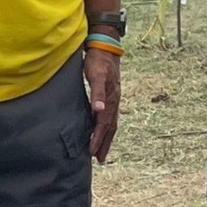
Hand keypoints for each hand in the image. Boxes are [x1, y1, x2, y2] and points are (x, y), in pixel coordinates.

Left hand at [84, 46, 122, 163]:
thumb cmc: (98, 61)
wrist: (106, 47)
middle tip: (100, 159)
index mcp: (111, 98)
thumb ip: (96, 92)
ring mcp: (114, 99)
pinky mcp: (111, 95)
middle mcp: (114, 101)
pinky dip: (107, 127)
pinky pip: (110, 116)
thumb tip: (99, 110)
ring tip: (102, 151)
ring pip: (112, 123)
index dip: (98, 138)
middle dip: (105, 143)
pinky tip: (101, 130)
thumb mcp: (96, 74)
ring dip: (107, 138)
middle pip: (111, 127)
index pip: (104, 123)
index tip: (92, 152)